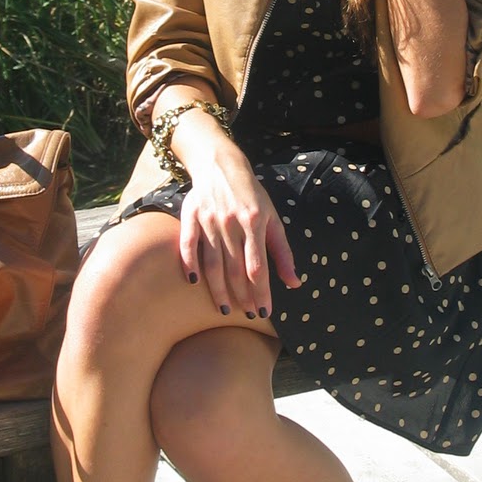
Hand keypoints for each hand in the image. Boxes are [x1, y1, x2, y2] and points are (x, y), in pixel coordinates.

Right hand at [177, 143, 300, 318]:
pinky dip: (189, 263)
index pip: (258, 267)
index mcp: (254, 222)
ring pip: (212, 263)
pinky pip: (187, 244)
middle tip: (246, 315)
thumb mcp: (273, 219)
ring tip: (225, 309)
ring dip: (217, 289)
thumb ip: (282, 252)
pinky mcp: (190, 216)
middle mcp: (231, 223)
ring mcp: (209, 220)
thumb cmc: (252, 196)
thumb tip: (294, 283)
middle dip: (242, 296)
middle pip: (235, 269)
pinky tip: (193, 283)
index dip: (261, 292)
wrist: (221, 165)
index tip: (264, 312)